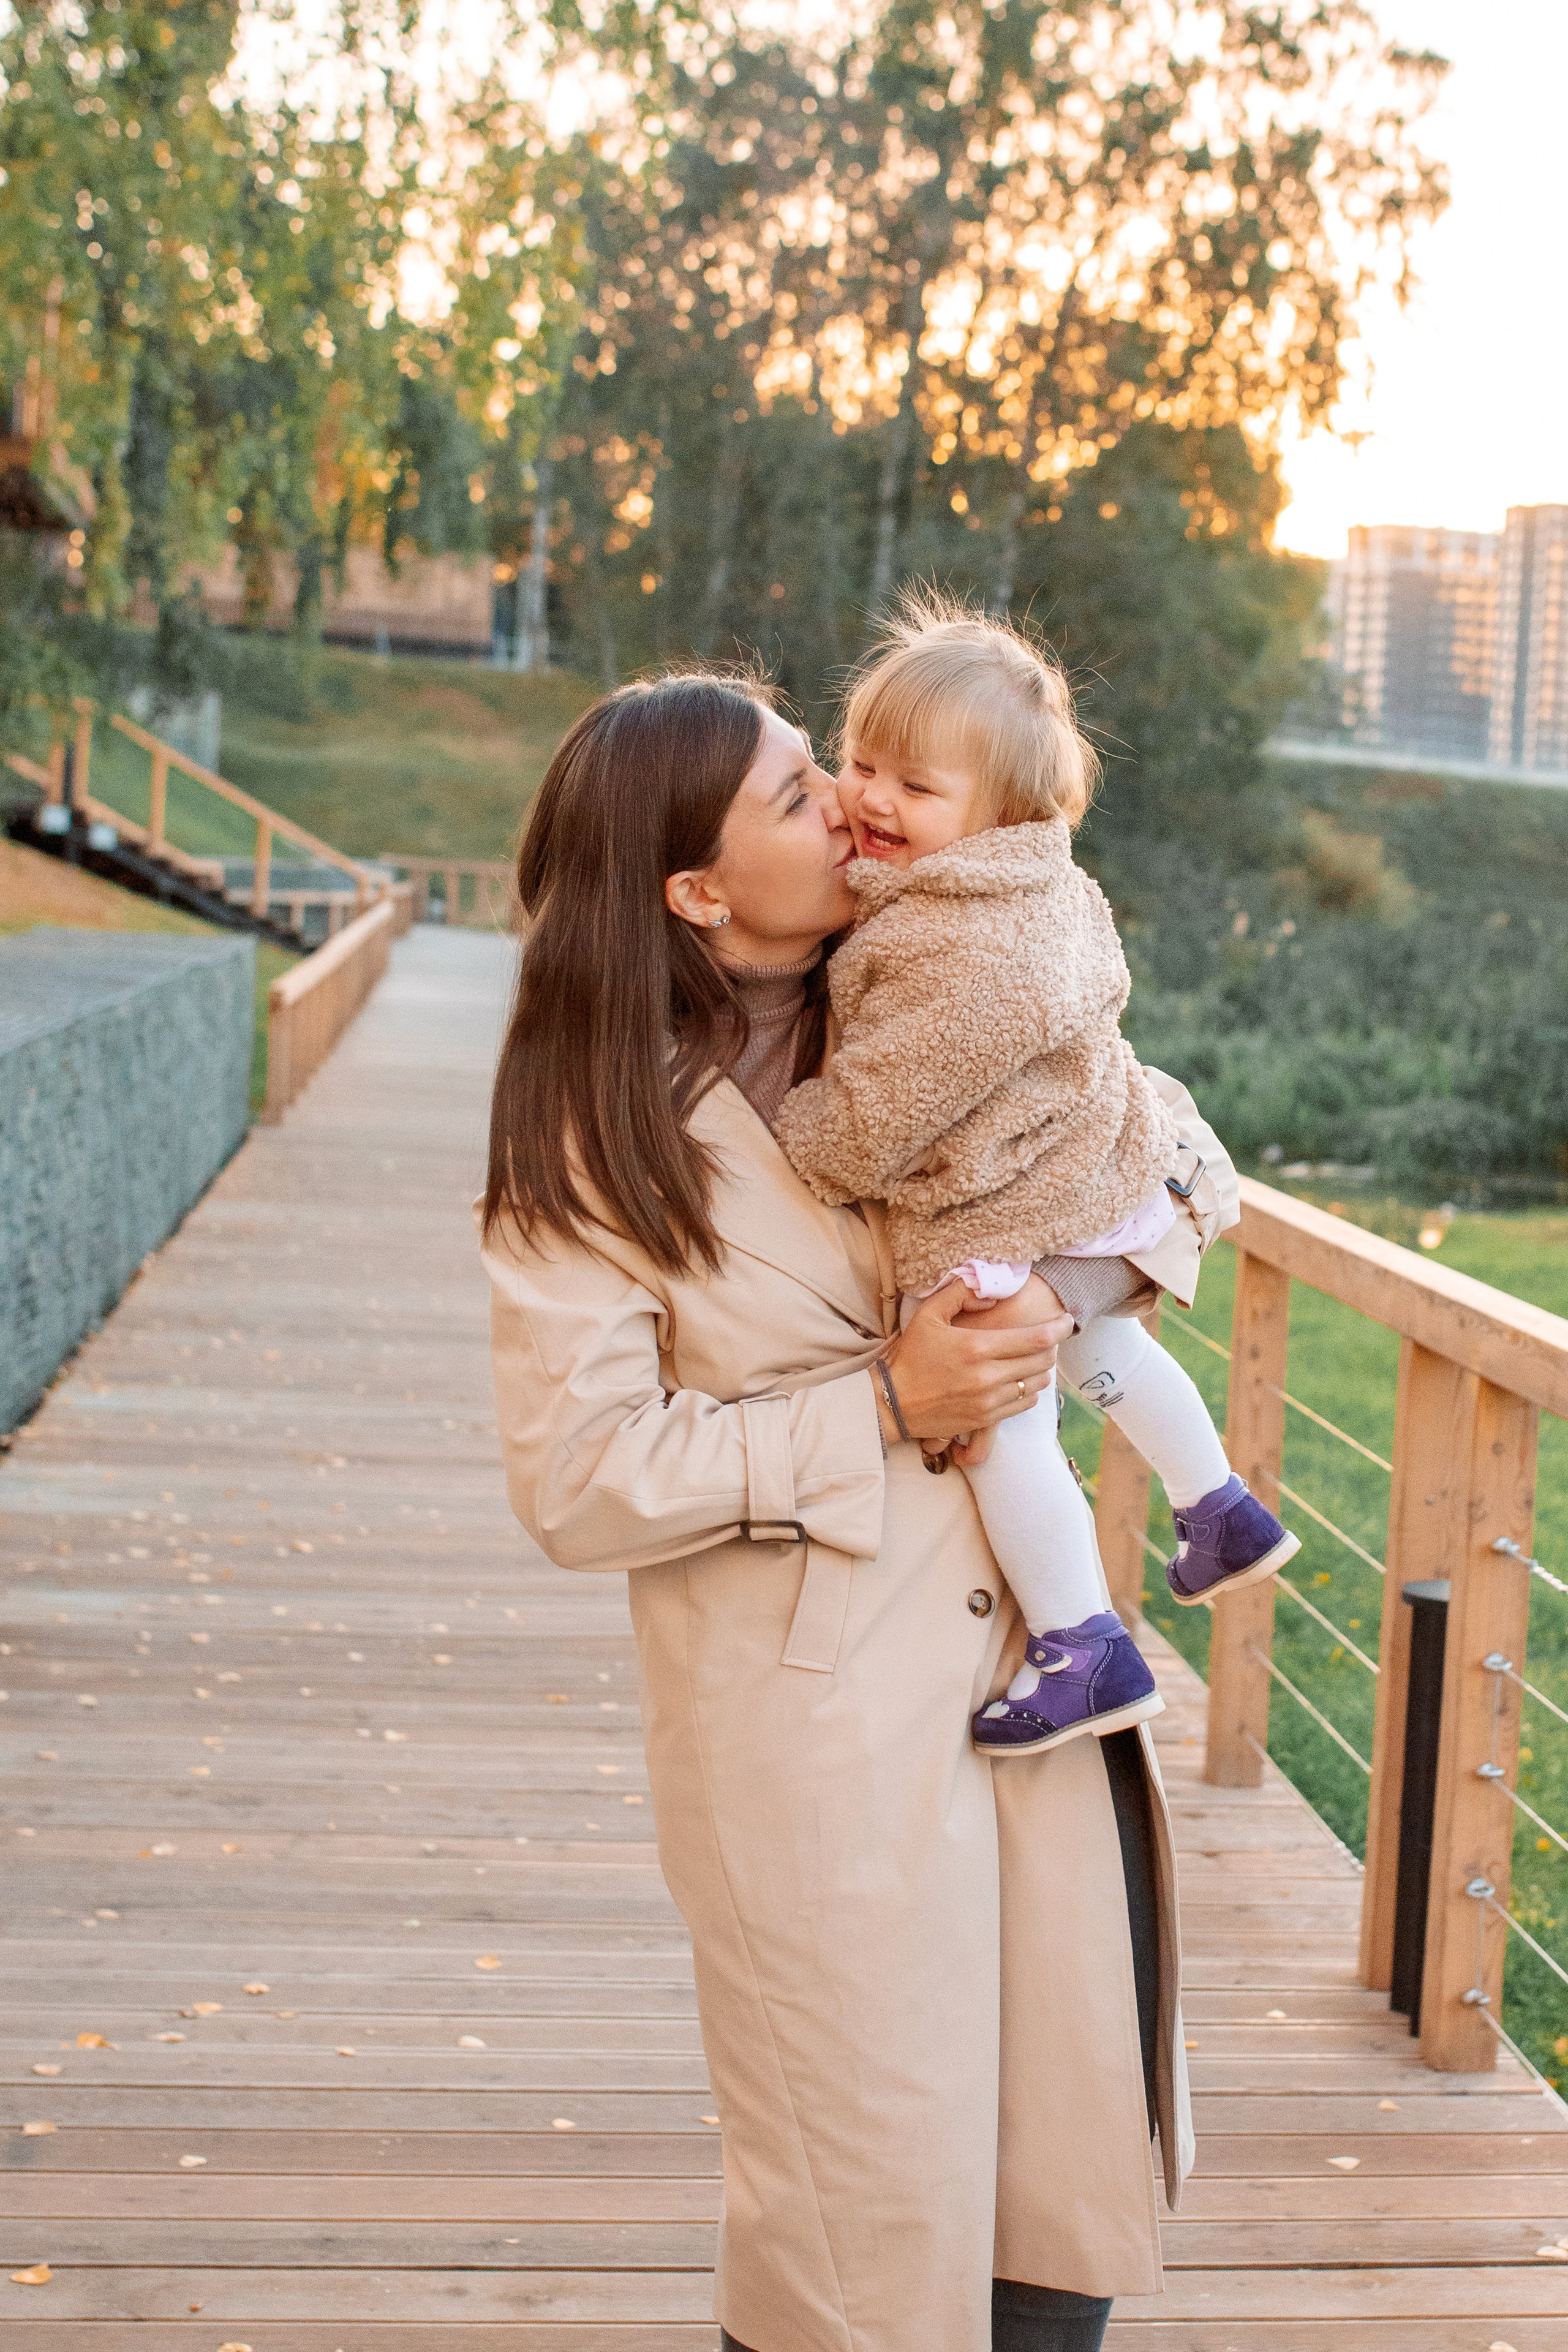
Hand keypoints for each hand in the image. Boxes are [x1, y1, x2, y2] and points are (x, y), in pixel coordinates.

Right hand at [875, 1279, 1070, 1456]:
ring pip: (1036, 1384)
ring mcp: (989, 1401)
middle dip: (1052, 1347)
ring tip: (1034, 1358)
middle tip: (1049, 1337)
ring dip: (1041, 1369)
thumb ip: (960, 1294)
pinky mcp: (985, 1419)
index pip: (1036, 1339)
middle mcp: (988, 1376)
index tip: (1068, 1321)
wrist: (892, 1403)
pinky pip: (1023, 1404)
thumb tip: (990, 1290)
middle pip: (1042, 1361)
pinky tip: (1019, 1379)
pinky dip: (1028, 1390)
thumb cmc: (910, 1357)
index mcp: (977, 1347)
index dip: (1059, 1328)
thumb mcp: (928, 1315)